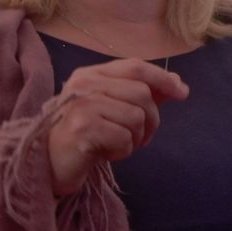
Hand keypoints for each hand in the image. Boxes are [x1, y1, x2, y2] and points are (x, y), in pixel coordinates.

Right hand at [45, 58, 189, 193]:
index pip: (135, 66)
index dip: (163, 79)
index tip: (182, 93)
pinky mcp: (83, 129)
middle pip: (141, 93)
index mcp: (91, 74)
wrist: (49, 164)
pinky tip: (106, 154)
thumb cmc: (84, 136)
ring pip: (136, 117)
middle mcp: (84, 84)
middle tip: (142, 138)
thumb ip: (140, 94)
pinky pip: (124, 138)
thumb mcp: (112, 108)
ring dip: (135, 139)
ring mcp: (82, 105)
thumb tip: (178, 85)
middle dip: (152, 120)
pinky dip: (122, 152)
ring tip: (119, 146)